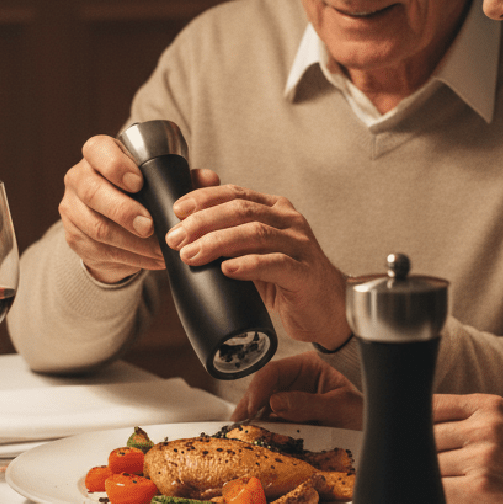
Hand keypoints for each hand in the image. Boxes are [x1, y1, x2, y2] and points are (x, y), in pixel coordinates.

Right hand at [58, 134, 220, 283]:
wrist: (113, 223)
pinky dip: (130, 258)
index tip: (139, 183)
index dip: (115, 165)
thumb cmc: (139, 193)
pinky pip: (99, 250)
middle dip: (123, 211)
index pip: (98, 150)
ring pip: (95, 227)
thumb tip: (210, 178)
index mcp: (98, 154)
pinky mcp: (73, 237)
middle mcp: (78, 177)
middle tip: (150, 226)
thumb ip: (183, 177)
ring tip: (158, 250)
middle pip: (92, 192)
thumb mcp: (159, 181)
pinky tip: (151, 260)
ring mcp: (72, 208)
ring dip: (131, 242)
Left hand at [166, 185, 350, 349]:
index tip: (177, 210)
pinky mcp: (305, 273)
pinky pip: (275, 264)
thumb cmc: (284, 280)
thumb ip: (229, 234)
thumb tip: (186, 225)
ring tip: (192, 254)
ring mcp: (300, 245)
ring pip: (255, 234)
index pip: (235, 194)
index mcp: (275, 209)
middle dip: (203, 222)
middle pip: (241, 211)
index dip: (204, 198)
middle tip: (176, 238)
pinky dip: (248, 265)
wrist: (326, 309)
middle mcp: (289, 221)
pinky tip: (227, 270)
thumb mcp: (254, 251)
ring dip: (218, 242)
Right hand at [231, 351, 362, 428]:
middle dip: (250, 405)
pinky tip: (258, 438)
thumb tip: (276, 402)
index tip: (251, 408)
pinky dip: (265, 430)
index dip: (258, 388)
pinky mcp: (297, 418)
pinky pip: (276, 422)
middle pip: (265, 389)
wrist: (385, 424)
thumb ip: (309, 404)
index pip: (274, 371)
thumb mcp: (341, 406)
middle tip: (239, 425)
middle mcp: (298, 382)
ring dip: (255, 419)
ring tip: (242, 434)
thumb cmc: (369, 406)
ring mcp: (296, 400)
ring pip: (267, 406)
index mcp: (309, 367)